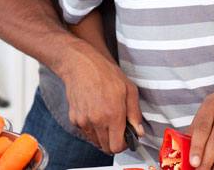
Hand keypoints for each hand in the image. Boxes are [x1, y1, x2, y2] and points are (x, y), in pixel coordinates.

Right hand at [57, 40, 143, 154]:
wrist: (80, 65)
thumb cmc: (105, 74)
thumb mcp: (129, 89)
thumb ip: (135, 113)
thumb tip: (139, 131)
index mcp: (112, 115)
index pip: (117, 147)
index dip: (124, 145)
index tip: (126, 137)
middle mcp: (96, 122)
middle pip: (106, 148)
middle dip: (114, 141)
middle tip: (118, 129)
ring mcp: (83, 121)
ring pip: (95, 141)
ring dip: (103, 136)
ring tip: (106, 119)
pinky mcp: (74, 119)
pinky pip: (86, 132)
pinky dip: (92, 128)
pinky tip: (95, 113)